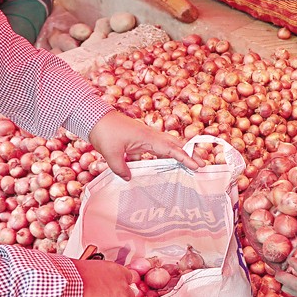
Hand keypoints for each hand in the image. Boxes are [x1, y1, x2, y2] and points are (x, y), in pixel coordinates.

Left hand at [88, 111, 205, 179]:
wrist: (93, 117)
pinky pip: (158, 148)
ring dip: (180, 153)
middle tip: (203, 164)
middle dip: (190, 154)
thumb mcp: (111, 153)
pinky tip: (166, 164)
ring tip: (191, 163)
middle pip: (176, 145)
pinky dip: (166, 155)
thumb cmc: (104, 132)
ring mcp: (147, 136)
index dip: (185, 158)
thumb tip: (129, 179)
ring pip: (169, 145)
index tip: (197, 166)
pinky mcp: (141, 139)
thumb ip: (121, 168)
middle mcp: (151, 136)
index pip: (171, 149)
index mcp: (148, 138)